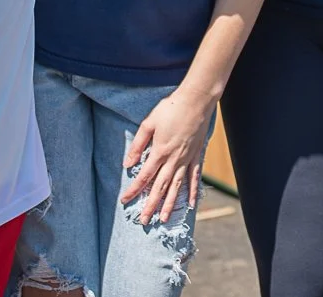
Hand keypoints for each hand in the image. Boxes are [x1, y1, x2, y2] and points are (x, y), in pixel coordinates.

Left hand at [120, 89, 213, 225]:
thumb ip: (138, 145)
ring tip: (164, 219)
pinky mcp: (197, 156)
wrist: (196, 100)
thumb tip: (127, 163)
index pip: (144, 176)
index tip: (125, 201)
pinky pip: (194, 178)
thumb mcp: (149, 123)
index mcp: (160, 151)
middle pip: (160, 187)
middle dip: (151, 205)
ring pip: (177, 187)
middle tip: (144, 221)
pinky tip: (190, 204)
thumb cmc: (171, 108)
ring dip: (169, 204)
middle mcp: (174, 160)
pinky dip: (192, 192)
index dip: (134, 190)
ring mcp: (187, 159)